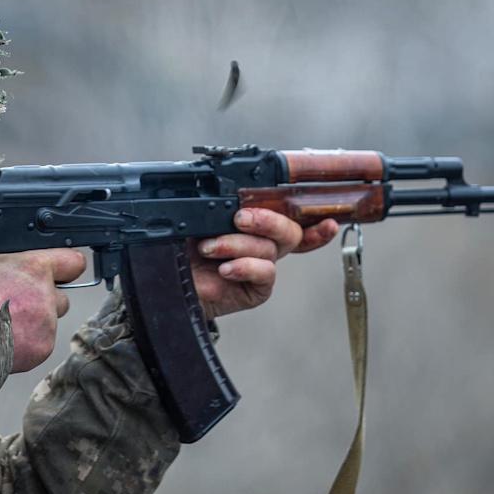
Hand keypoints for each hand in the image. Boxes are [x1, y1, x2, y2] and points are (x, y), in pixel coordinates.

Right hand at [0, 249, 85, 372]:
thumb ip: (8, 262)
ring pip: (49, 322)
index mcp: (34, 267)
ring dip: (34, 324)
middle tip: (18, 306)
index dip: (66, 268)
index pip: (73, 262)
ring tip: (3, 325)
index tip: (63, 272)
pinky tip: (4, 340)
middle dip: (45, 302)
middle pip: (61, 297)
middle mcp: (46, 294)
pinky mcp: (43, 347)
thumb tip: (12, 263)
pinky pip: (40, 344)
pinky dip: (26, 344)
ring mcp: (47, 322)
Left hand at [191, 210, 338, 318]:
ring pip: (271, 249)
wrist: (166, 279)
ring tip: (210, 248)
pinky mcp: (256, 290)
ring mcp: (261, 268)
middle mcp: (262, 245)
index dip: (313, 221)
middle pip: (289, 231)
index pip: (290, 218)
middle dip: (268, 220)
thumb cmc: (181, 247)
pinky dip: (246, 266)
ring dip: (239, 245)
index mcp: (253, 225)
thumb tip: (238, 203)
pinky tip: (225, 269)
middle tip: (240, 218)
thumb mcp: (200, 221)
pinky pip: (265, 273)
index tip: (328, 218)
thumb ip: (222, 209)